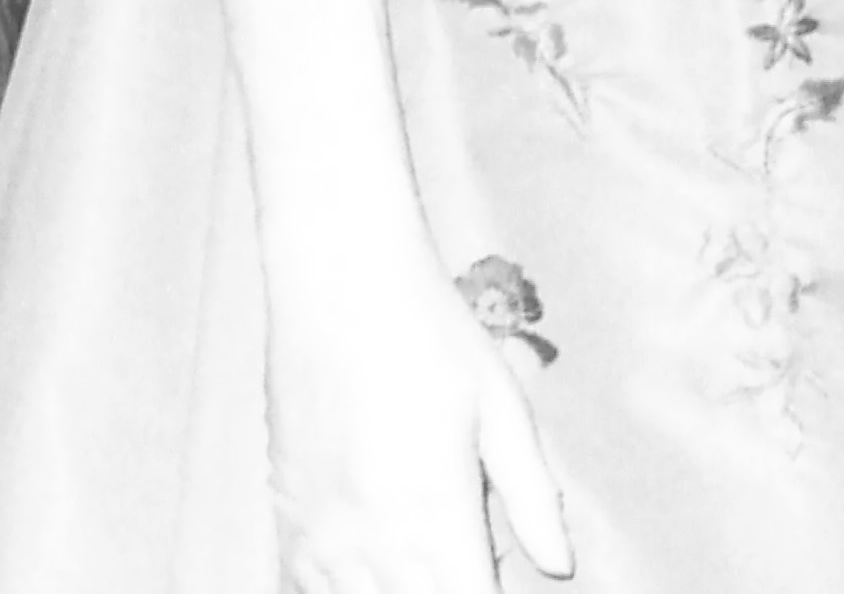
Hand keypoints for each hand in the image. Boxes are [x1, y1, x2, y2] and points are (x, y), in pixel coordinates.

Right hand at [265, 258, 572, 593]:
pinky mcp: (284, 515)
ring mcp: (319, 532)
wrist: (340, 281)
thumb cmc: (430, 333)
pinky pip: (302, 588)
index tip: (502, 578)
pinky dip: (338, 593)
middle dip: (446, 591)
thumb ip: (531, 496)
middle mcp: (371, 536)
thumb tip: (559, 566)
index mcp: (435, 513)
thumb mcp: (502, 406)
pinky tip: (366, 574)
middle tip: (472, 562)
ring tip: (425, 565)